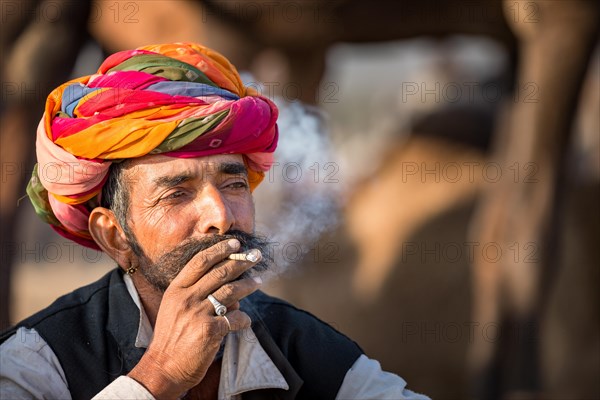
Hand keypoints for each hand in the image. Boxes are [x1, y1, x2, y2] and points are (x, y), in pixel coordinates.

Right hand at [127, 238, 261, 397]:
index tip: (236, 243)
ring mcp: (198, 314)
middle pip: (220, 272)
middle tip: (256, 256)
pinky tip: (245, 321)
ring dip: (248, 285)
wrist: (163, 367)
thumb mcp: (173, 307)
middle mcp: (186, 298)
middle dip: (241, 261)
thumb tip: (223, 282)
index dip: (220, 250)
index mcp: (176, 289)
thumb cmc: (171, 337)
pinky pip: (235, 319)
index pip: (200, 261)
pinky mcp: (209, 331)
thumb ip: (193, 292)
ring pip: (230, 292)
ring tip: (258, 281)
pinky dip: (243, 319)